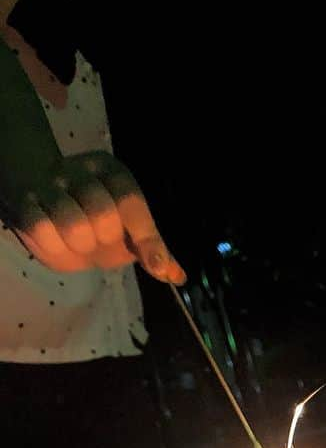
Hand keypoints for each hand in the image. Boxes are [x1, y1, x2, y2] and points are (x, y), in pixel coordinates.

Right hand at [10, 150, 185, 282]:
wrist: (45, 207)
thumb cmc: (95, 222)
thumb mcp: (128, 233)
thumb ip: (152, 251)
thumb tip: (177, 276)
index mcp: (113, 173)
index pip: (132, 202)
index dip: (148, 238)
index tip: (158, 267)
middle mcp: (81, 171)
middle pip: (104, 215)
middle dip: (104, 240)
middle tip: (97, 239)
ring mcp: (50, 184)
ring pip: (74, 226)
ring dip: (79, 246)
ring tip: (76, 241)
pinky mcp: (25, 202)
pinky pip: (43, 232)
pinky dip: (54, 248)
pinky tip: (55, 241)